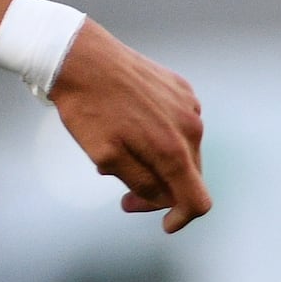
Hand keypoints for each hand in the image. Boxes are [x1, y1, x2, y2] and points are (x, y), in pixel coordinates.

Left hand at [49, 28, 211, 230]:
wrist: (82, 57)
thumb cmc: (88, 109)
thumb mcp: (107, 158)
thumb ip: (143, 183)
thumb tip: (165, 198)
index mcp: (173, 149)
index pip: (198, 201)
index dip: (182, 218)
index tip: (164, 224)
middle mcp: (191, 127)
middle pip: (189, 177)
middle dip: (160, 192)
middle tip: (124, 197)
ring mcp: (189, 105)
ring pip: (183, 151)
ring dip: (157, 163)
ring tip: (117, 158)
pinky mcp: (182, 89)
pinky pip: (178, 125)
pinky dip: (158, 138)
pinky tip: (129, 132)